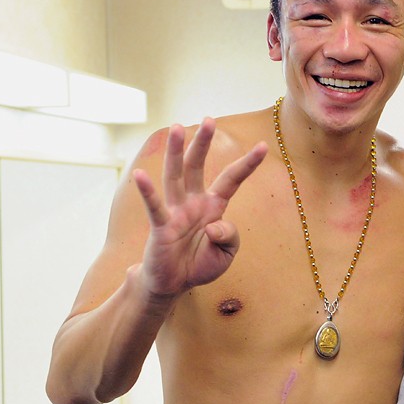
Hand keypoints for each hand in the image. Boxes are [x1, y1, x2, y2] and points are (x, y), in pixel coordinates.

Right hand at [133, 118, 266, 297]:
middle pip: (198, 167)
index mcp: (213, 206)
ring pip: (175, 176)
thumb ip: (230, 238)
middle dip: (203, 143)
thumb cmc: (200, 265)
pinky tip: (139, 174)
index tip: (264, 146)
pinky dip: (147, 191)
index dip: (247, 164)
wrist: (174, 283)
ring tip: (177, 129)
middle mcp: (193, 202)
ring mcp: (176, 211)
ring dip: (176, 153)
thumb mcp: (226, 254)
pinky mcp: (161, 227)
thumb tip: (215, 226)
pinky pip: (154, 206)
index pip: (231, 180)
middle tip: (208, 120)